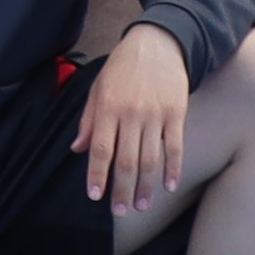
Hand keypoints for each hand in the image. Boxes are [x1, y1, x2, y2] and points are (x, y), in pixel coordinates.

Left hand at [78, 23, 191, 210]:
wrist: (158, 44)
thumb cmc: (122, 67)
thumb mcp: (98, 88)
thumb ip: (89, 120)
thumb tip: (78, 149)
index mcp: (108, 108)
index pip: (101, 149)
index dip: (97, 175)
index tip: (95, 196)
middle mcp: (131, 114)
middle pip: (126, 160)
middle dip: (122, 189)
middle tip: (120, 211)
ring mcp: (155, 115)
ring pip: (150, 158)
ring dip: (146, 186)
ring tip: (142, 205)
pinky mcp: (176, 114)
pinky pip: (175, 147)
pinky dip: (172, 169)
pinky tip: (168, 186)